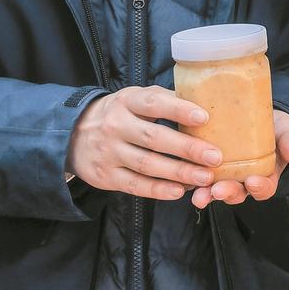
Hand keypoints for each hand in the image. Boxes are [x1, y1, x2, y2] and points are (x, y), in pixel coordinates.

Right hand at [66, 86, 222, 199]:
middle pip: (154, 138)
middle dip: (187, 148)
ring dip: (178, 172)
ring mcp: (110, 152)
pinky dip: (159, 190)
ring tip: (205, 177)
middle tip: (215, 156)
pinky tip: (179, 191)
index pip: (154, 104)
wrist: (73, 134)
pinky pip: (136, 185)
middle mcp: (116, 125)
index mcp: (127, 101)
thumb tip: (202, 102)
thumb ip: (164, 100)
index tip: (204, 117)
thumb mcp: (135, 98)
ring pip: (147, 165)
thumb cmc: (119, 113)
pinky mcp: (106, 176)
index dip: (179, 110)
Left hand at [190, 109, 288, 208]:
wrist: (252, 112)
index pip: (264, 188)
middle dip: (227, 193)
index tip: (253, 182)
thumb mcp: (284, 129)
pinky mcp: (207, 166)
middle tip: (217, 191)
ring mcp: (225, 175)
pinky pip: (198, 178)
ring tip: (197, 195)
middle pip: (237, 193)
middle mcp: (244, 180)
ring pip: (216, 190)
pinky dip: (190, 181)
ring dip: (206, 194)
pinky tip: (180, 179)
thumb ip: (288, 140)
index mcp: (265, 174)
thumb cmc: (272, 125)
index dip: (259, 188)